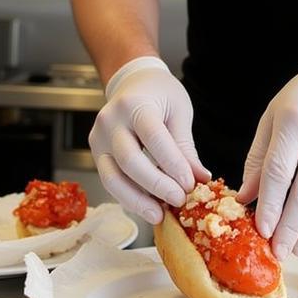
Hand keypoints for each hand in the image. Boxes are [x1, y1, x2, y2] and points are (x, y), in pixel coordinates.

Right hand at [89, 56, 209, 224]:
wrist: (133, 82)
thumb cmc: (159, 93)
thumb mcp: (179, 112)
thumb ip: (185, 147)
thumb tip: (201, 180)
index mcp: (135, 104)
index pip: (153, 138)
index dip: (172, 164)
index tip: (190, 184)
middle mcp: (111, 120)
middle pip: (129, 160)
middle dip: (155, 185)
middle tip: (179, 200)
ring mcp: (99, 138)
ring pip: (112, 177)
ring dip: (137, 200)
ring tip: (159, 215)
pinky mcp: (96, 153)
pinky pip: (111, 180)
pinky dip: (129, 197)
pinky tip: (148, 206)